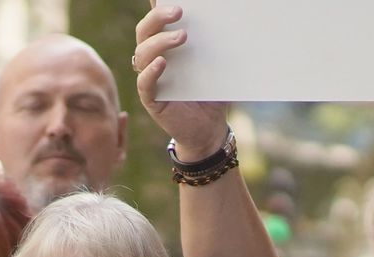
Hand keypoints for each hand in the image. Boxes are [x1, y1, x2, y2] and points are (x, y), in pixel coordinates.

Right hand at [134, 2, 230, 159]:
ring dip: (160, 41)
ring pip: (142, 53)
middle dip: (158, 17)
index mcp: (167, 46)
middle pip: (144, 31)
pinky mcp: (151, 99)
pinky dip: (151, 71)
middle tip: (179, 11)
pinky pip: (144, 82)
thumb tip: (231, 20)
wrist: (210, 128)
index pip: (158, 20)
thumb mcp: (217, 65)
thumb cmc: (212, 93)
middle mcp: (154, 58)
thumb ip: (216, 45)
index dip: (157, 5)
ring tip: (183, 36)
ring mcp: (150, 78)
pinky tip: (163, 63)